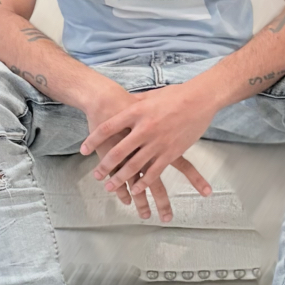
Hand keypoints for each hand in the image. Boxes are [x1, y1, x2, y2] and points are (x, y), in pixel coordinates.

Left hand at [80, 81, 214, 216]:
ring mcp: (158, 142)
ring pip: (134, 165)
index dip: (93, 140)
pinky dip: (143, 182)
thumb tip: (123, 105)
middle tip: (96, 175)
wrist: (200, 98)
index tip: (84, 150)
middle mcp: (144, 128)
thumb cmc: (175, 95)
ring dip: (120, 178)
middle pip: (118, 150)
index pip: (108, 128)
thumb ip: (135, 104)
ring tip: (110, 186)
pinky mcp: (171, 152)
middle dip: (105, 165)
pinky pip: (154, 171)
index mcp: (136, 112)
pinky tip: (135, 190)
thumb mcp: (149, 96)